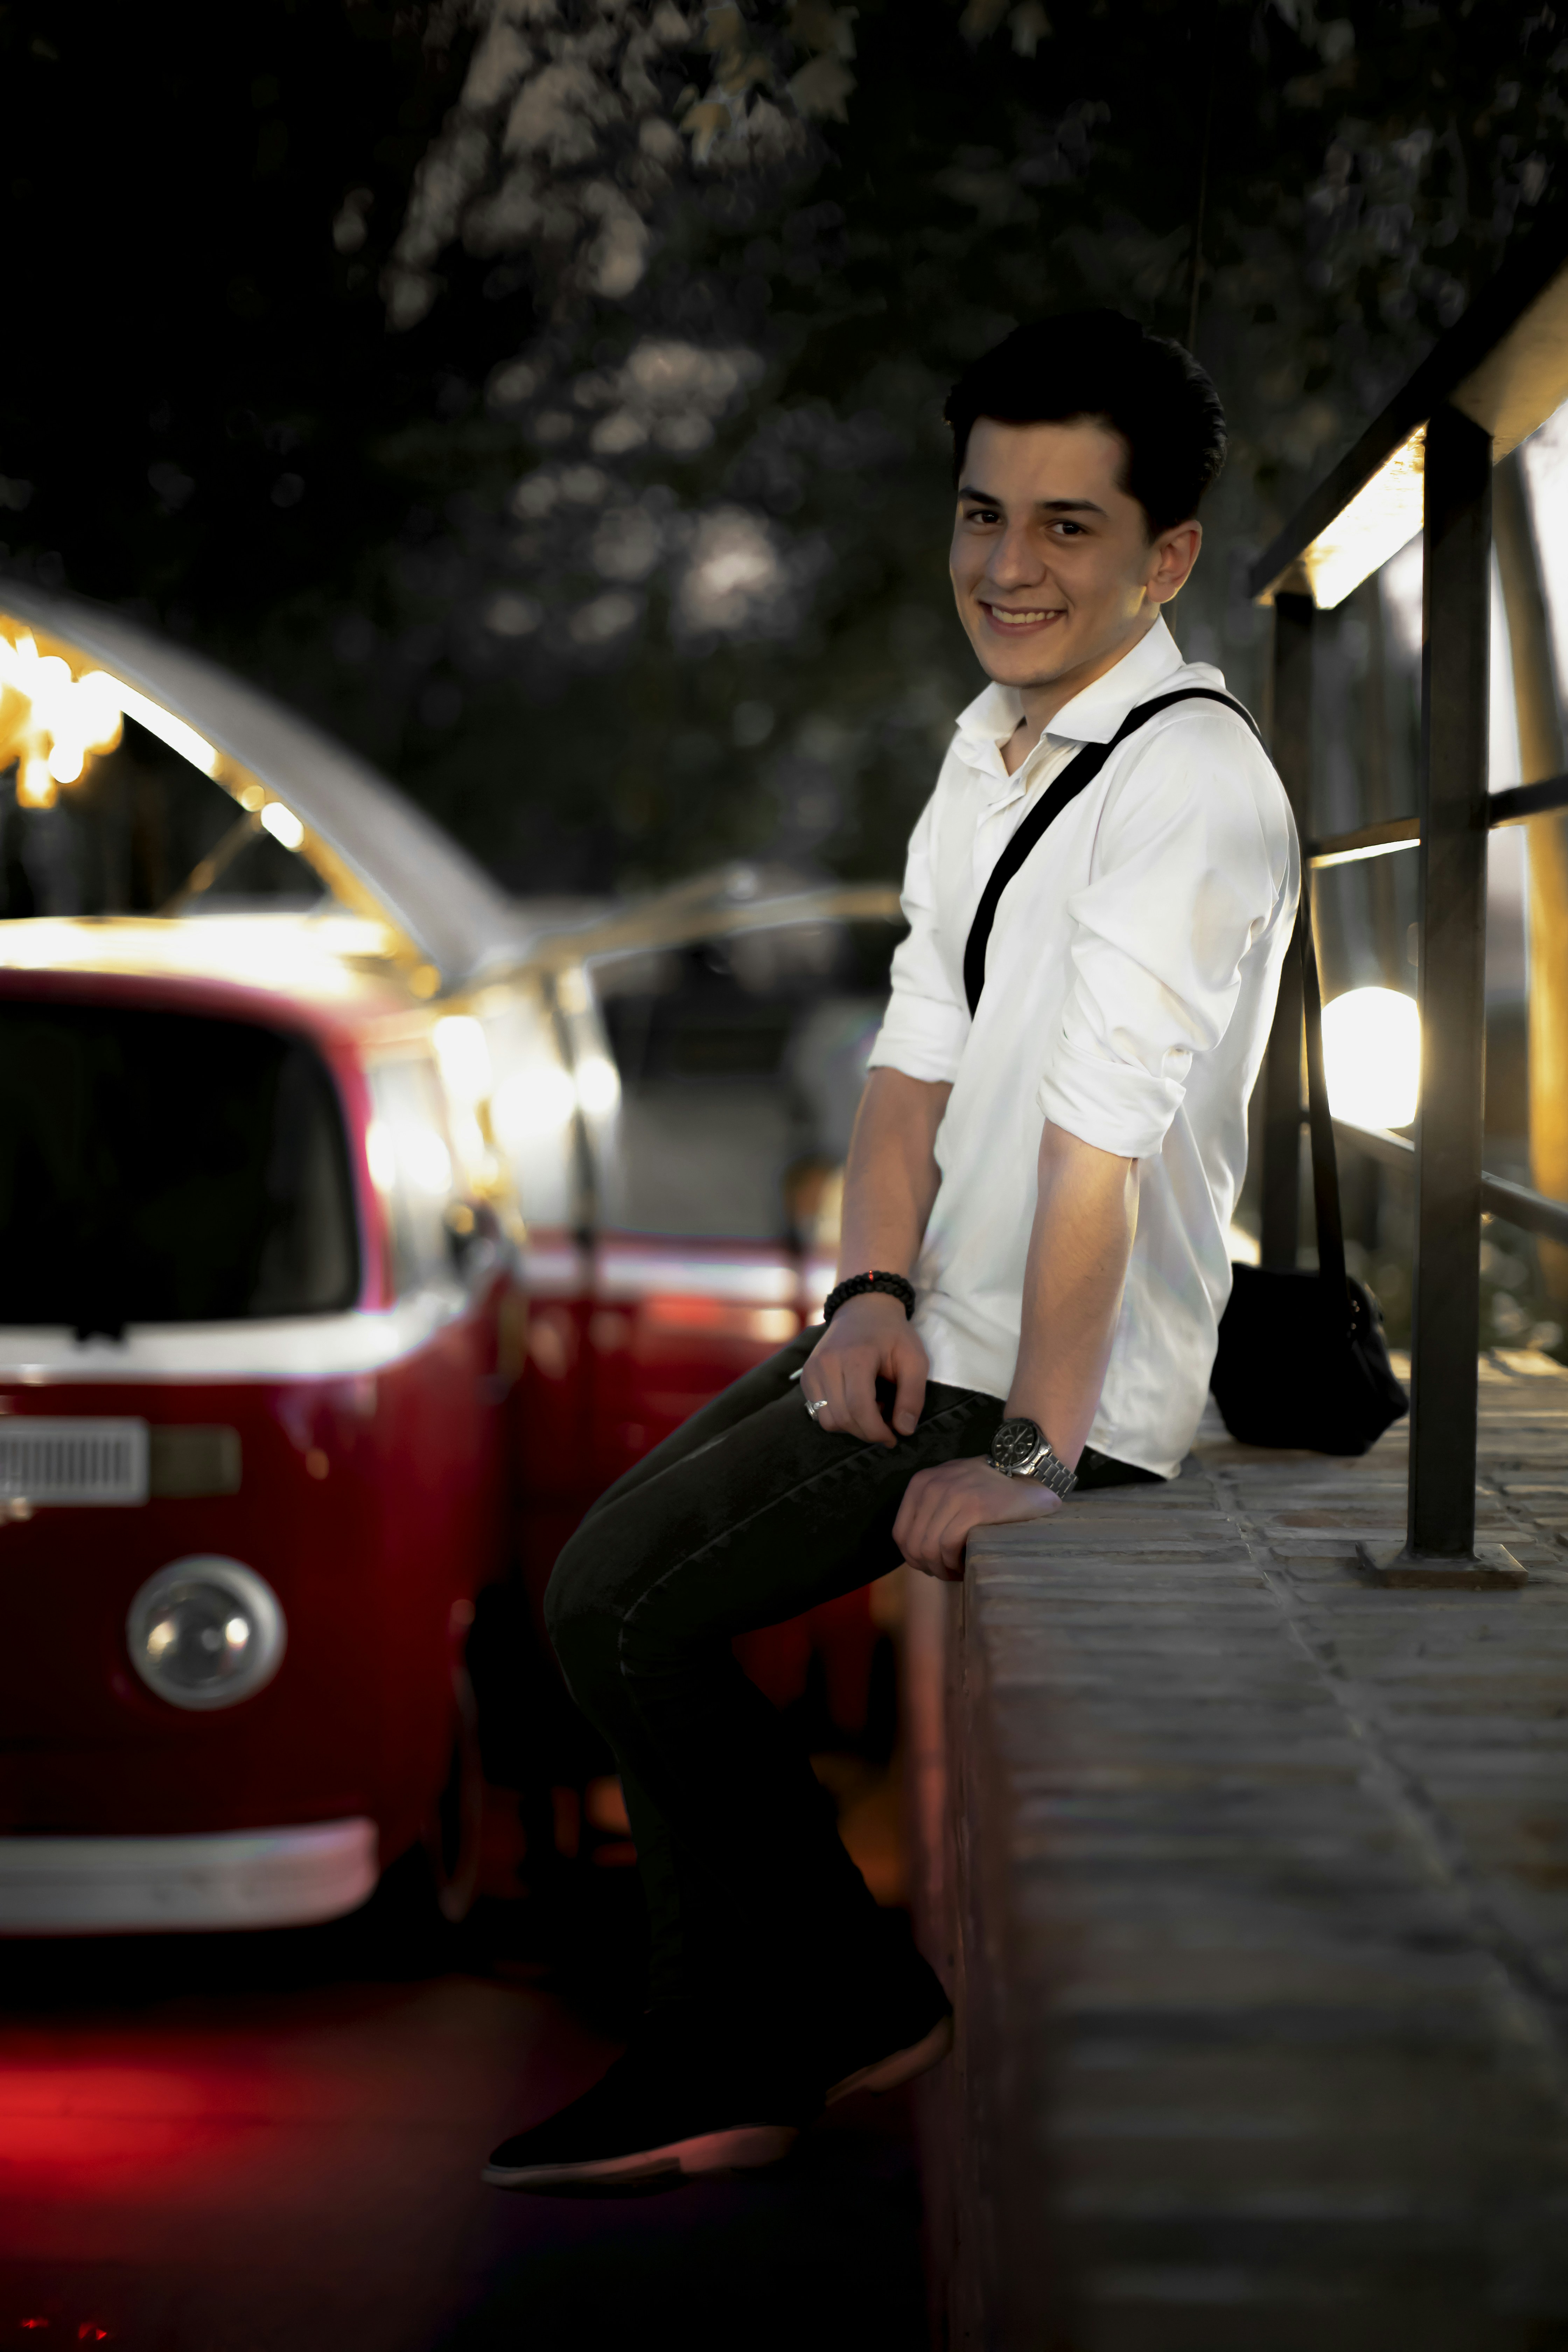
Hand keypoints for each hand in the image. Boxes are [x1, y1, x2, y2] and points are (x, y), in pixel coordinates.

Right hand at [800, 1293, 927, 1446]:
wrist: (863, 1309)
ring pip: (827, 1420)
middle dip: (866, 1432)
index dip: (876, 1431)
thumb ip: (913, 1395)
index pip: (859, 1408)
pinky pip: (817, 1411)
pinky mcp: (806, 1376)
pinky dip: (838, 1416)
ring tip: (871, 1409)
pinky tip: (855, 1402)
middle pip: (842, 1418)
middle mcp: (827, 1363)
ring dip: (851, 1426)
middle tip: (886, 1426)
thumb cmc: (893, 1335)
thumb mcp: (915, 1359)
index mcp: (855, 1357)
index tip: (893, 1438)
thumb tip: (904, 1431)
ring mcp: (812, 1370)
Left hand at [893, 1455, 1062, 1579]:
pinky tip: (966, 1567)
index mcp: (921, 1483)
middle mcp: (932, 1486)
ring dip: (943, 1569)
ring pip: (929, 1549)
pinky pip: (949, 1546)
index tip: (931, 1567)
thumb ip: (930, 1509)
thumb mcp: (949, 1487)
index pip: (900, 1533)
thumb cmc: (988, 1488)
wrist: (1028, 1474)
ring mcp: (952, 1495)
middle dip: (929, 1568)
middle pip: (913, 1545)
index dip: (913, 1558)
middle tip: (948, 1574)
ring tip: (958, 1572)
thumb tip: (914, 1550)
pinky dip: (955, 1564)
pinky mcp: (973, 1508)